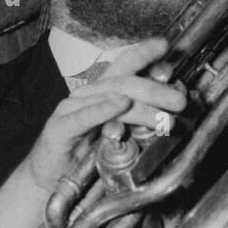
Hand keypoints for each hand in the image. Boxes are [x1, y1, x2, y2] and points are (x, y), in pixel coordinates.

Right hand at [28, 37, 186, 194]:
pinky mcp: (59, 128)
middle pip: (124, 82)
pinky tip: (121, 104)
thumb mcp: (116, 136)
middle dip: (155, 89)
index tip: (165, 45)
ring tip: (163, 117)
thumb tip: (166, 112)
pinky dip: (104, 109)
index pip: (124, 65)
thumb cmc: (83, 158)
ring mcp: (71, 108)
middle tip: (180, 101)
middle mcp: (87, 94)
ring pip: (110, 98)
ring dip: (141, 106)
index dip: (144, 53)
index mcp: (101, 93)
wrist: (48, 181)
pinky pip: (84, 116)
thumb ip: (135, 121)